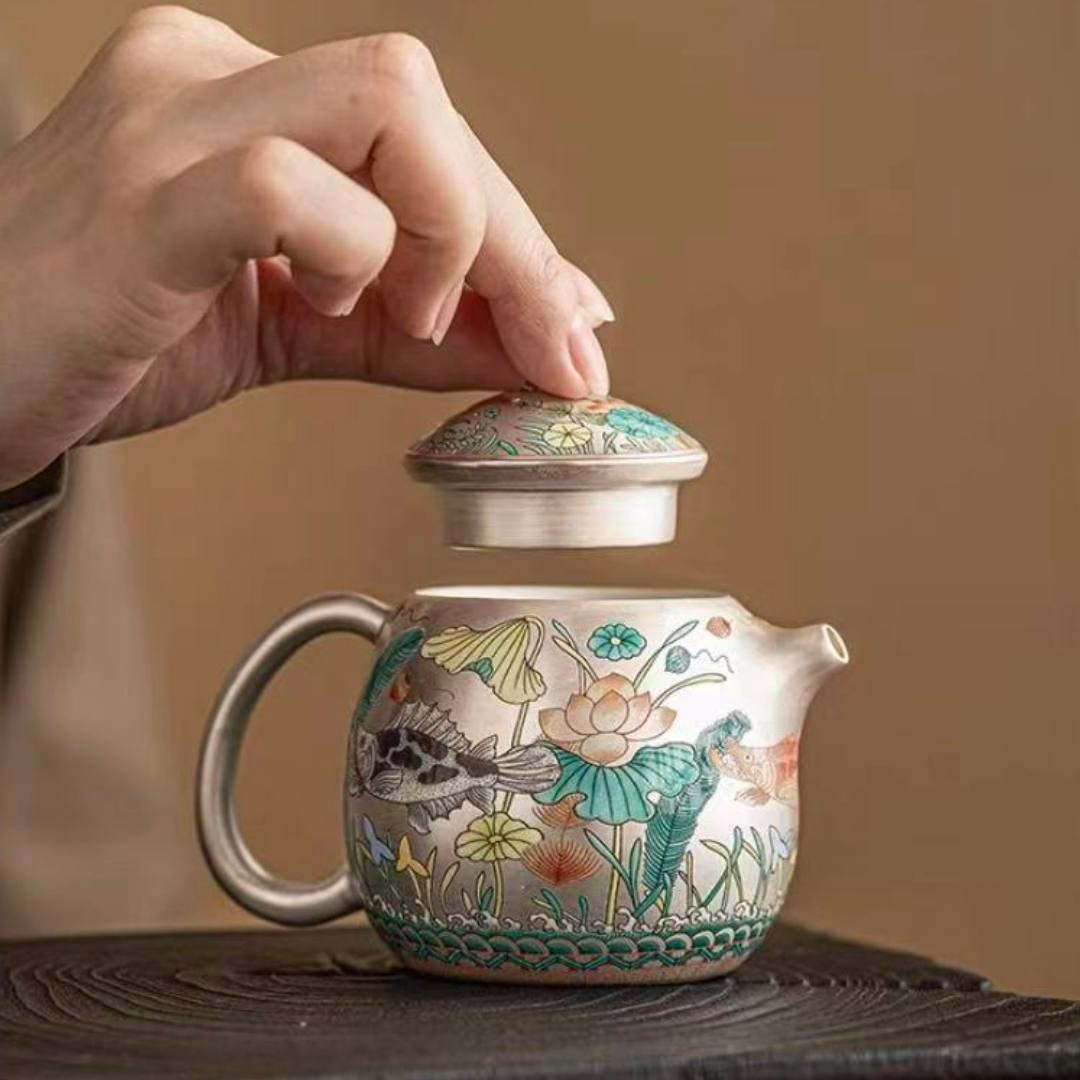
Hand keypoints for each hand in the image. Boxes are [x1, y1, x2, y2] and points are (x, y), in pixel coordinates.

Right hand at [0, 6, 613, 489]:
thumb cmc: (115, 339)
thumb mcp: (299, 330)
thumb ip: (418, 329)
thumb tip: (539, 339)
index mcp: (243, 92)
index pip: (426, 132)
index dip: (519, 236)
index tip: (571, 334)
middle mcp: (207, 72)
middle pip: (422, 100)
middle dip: (515, 242)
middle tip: (545, 346)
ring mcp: (170, 119)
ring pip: (387, 104)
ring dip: (445, 232)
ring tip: (401, 315)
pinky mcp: (142, 197)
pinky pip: (288, 184)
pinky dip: (354, 255)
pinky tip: (330, 307)